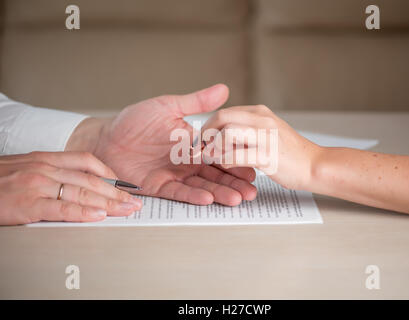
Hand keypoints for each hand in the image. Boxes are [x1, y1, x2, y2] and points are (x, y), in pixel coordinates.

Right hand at [0, 152, 141, 224]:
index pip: (88, 162)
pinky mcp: (28, 203)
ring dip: (110, 203)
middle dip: (117, 193)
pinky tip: (99, 216)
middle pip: (92, 179)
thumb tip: (80, 185)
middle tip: (136, 202)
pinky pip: (62, 208)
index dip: (111, 174)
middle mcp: (45, 168)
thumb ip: (53, 174)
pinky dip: (84, 212)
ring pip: (83, 192)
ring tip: (127, 210)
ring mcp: (37, 184)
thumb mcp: (27, 169)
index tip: (126, 186)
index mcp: (46, 159)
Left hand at [66, 84, 256, 205]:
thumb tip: (224, 89)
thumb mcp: (168, 107)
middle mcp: (187, 162)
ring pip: (202, 186)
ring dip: (220, 192)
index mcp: (193, 143)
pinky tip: (209, 198)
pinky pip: (179, 192)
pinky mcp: (160, 187)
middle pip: (216, 173)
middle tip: (252, 190)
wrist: (106, 140)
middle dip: (235, 182)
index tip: (255, 165)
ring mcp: (175, 175)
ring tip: (237, 198)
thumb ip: (196, 102)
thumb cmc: (134, 122)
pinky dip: (194, 195)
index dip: (237, 159)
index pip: (220, 152)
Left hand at [200, 105, 322, 189]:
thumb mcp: (268, 131)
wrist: (315, 164)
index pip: (226, 112)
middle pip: (223, 117)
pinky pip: (237, 155)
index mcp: (260, 113)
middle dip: (207, 133)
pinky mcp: (267, 156)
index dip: (209, 125)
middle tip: (201, 147)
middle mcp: (262, 120)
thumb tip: (222, 135)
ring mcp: (266, 136)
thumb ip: (247, 130)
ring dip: (214, 146)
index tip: (203, 139)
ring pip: (228, 133)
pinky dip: (225, 160)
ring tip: (208, 157)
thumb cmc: (290, 153)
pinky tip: (222, 164)